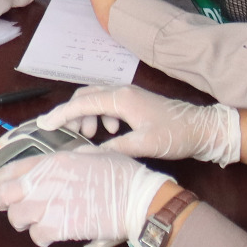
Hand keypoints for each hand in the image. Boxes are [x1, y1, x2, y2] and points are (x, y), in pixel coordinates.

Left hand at [0, 147, 168, 246]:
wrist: (137, 200)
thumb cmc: (121, 175)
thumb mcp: (91, 154)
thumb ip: (69, 158)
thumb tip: (61, 165)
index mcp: (52, 161)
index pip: (10, 170)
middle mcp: (44, 181)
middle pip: (5, 194)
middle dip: (4, 203)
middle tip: (12, 209)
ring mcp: (49, 204)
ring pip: (16, 217)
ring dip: (24, 222)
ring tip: (37, 223)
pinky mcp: (58, 227)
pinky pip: (36, 236)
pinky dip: (41, 238)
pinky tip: (50, 236)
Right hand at [40, 85, 241, 163]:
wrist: (203, 128)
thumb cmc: (175, 134)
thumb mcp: (144, 145)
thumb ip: (113, 149)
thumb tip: (86, 154)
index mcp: (122, 99)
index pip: (82, 103)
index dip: (61, 115)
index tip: (44, 126)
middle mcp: (122, 91)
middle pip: (86, 96)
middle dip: (71, 113)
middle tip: (64, 133)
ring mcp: (129, 95)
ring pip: (96, 99)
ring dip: (87, 115)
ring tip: (88, 135)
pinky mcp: (134, 101)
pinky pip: (107, 103)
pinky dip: (100, 115)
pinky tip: (110, 132)